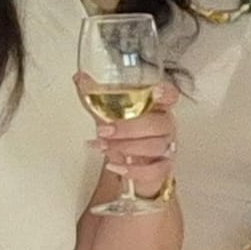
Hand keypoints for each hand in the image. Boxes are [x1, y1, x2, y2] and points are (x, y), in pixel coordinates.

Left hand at [82, 78, 179, 198]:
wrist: (127, 161)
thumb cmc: (124, 132)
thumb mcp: (108, 112)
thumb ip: (94, 95)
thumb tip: (80, 78)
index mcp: (156, 106)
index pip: (170, 95)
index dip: (166, 93)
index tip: (156, 91)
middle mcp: (164, 125)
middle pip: (158, 124)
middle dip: (129, 127)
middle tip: (105, 129)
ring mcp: (165, 147)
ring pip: (155, 146)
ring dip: (126, 146)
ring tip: (103, 146)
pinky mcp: (162, 168)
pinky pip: (155, 171)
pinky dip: (133, 170)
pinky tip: (115, 166)